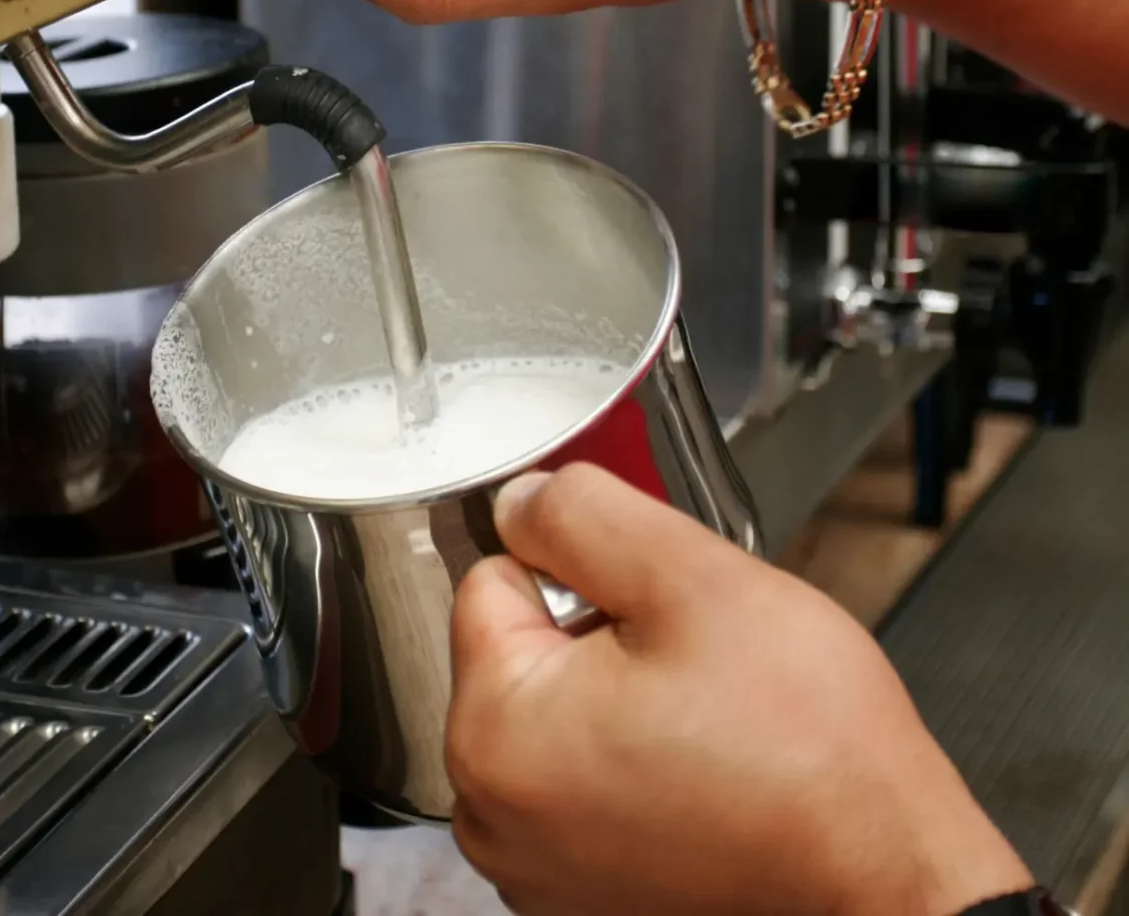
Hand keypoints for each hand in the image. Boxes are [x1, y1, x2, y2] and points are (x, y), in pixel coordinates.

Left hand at [447, 465, 1032, 915]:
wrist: (886, 879)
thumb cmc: (807, 752)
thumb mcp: (691, 579)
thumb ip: (583, 515)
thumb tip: (522, 501)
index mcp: (496, 734)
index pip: (492, 579)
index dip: (577, 566)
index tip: (644, 598)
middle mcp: (496, 813)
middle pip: (522, 650)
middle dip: (597, 632)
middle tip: (689, 661)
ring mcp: (537, 863)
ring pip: (558, 711)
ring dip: (618, 694)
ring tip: (704, 718)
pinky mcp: (583, 889)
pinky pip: (583, 777)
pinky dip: (630, 756)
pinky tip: (699, 765)